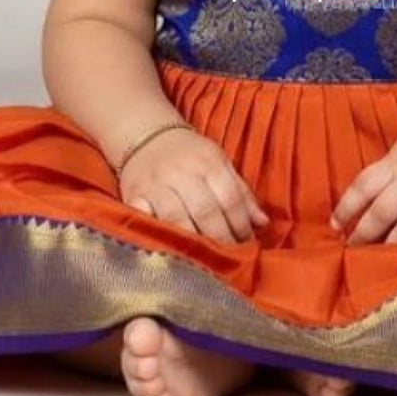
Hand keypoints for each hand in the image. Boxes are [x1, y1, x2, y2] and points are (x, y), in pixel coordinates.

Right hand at [118, 128, 269, 244]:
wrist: (146, 136)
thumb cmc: (189, 154)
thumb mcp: (219, 162)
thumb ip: (241, 192)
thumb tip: (262, 223)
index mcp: (208, 162)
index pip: (230, 198)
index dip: (241, 225)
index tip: (247, 244)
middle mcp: (181, 172)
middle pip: (205, 211)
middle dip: (221, 239)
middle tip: (230, 257)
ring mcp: (156, 185)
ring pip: (177, 220)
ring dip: (194, 244)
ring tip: (206, 259)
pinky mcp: (134, 196)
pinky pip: (145, 221)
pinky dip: (158, 237)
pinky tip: (172, 252)